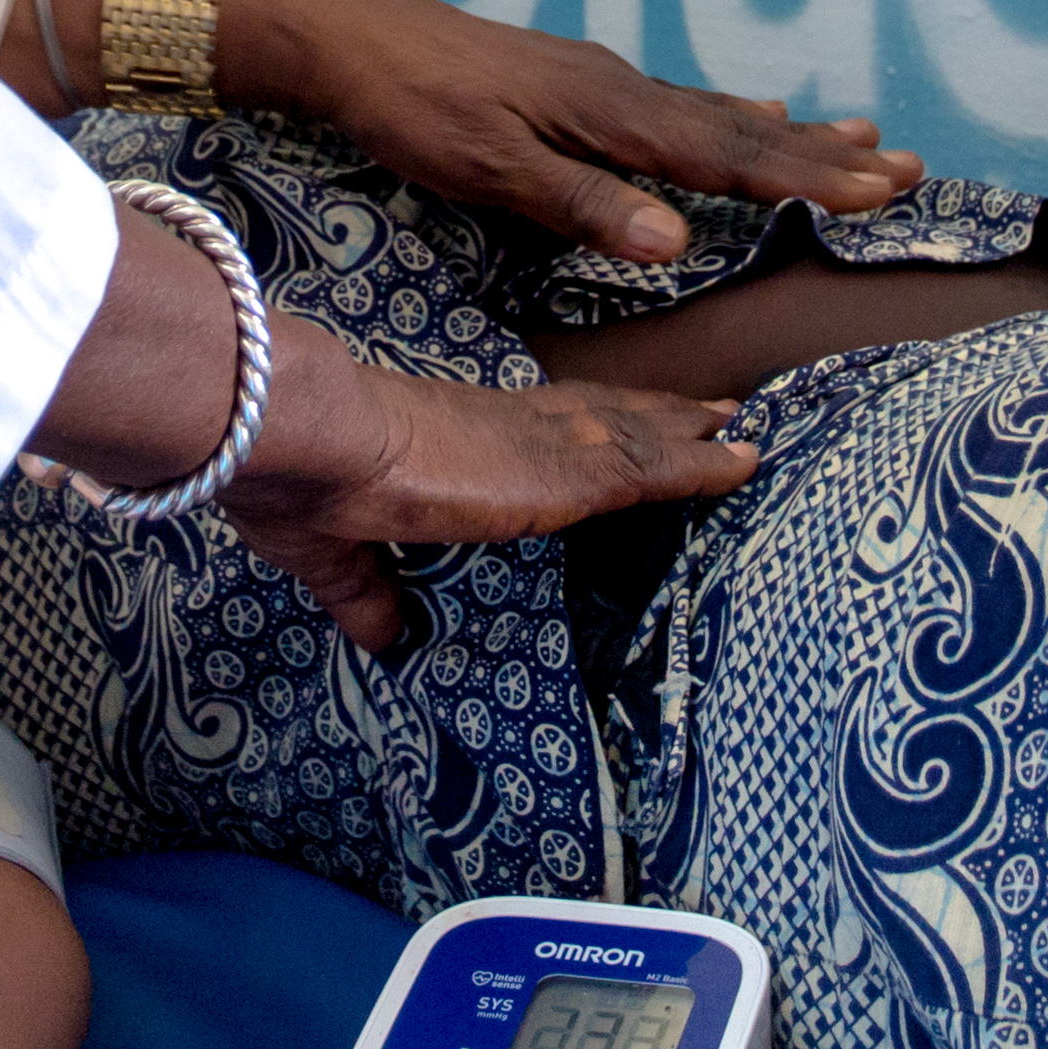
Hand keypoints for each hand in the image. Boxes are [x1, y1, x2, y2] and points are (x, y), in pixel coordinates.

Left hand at [214, 0, 919, 264]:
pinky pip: (681, 104)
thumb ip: (582, 203)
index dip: (810, 179)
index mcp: (609, 114)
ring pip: (719, 116)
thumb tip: (678, 239)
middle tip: (914, 170)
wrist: (351, 37)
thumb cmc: (411, 107)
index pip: (728, 156)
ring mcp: (603, 84)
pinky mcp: (578, 85)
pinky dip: (732, 117)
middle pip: (744, 132)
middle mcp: (621, 91)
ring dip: (795, 136)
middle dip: (830, 157)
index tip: (885, 192)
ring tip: (865, 137)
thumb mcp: (487, 167)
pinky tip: (753, 115)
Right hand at [224, 354, 758, 652]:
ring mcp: (540, 446)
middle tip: (716, 412)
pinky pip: (648, 470)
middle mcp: (509, 427)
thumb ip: (367, 592)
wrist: (307, 436)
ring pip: (636, 438)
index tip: (622, 420)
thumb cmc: (301, 478)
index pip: (541, 427)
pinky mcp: (559, 474)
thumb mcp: (333, 550)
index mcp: (458, 438)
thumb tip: (381, 637)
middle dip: (658, 417)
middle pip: (603, 417)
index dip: (587, 423)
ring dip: (693, 437)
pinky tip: (740, 462)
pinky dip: (699, 467)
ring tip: (746, 431)